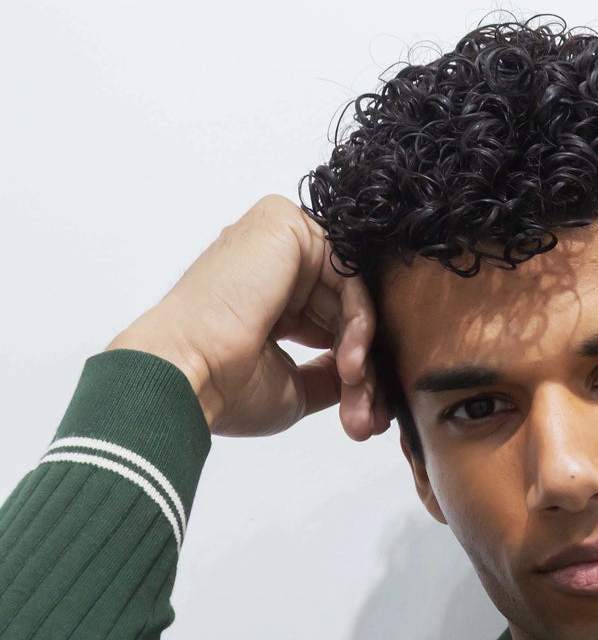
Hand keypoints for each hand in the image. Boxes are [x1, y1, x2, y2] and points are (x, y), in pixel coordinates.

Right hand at [104, 194, 387, 440]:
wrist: (190, 375)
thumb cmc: (225, 386)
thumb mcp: (294, 386)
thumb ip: (329, 372)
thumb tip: (360, 376)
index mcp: (265, 294)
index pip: (330, 323)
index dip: (353, 367)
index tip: (363, 413)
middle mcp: (270, 264)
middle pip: (343, 309)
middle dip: (362, 366)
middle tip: (365, 413)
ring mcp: (276, 241)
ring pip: (351, 294)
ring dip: (362, 350)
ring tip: (353, 391)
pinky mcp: (285, 226)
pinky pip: (348, 272)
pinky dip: (360, 320)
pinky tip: (349, 359)